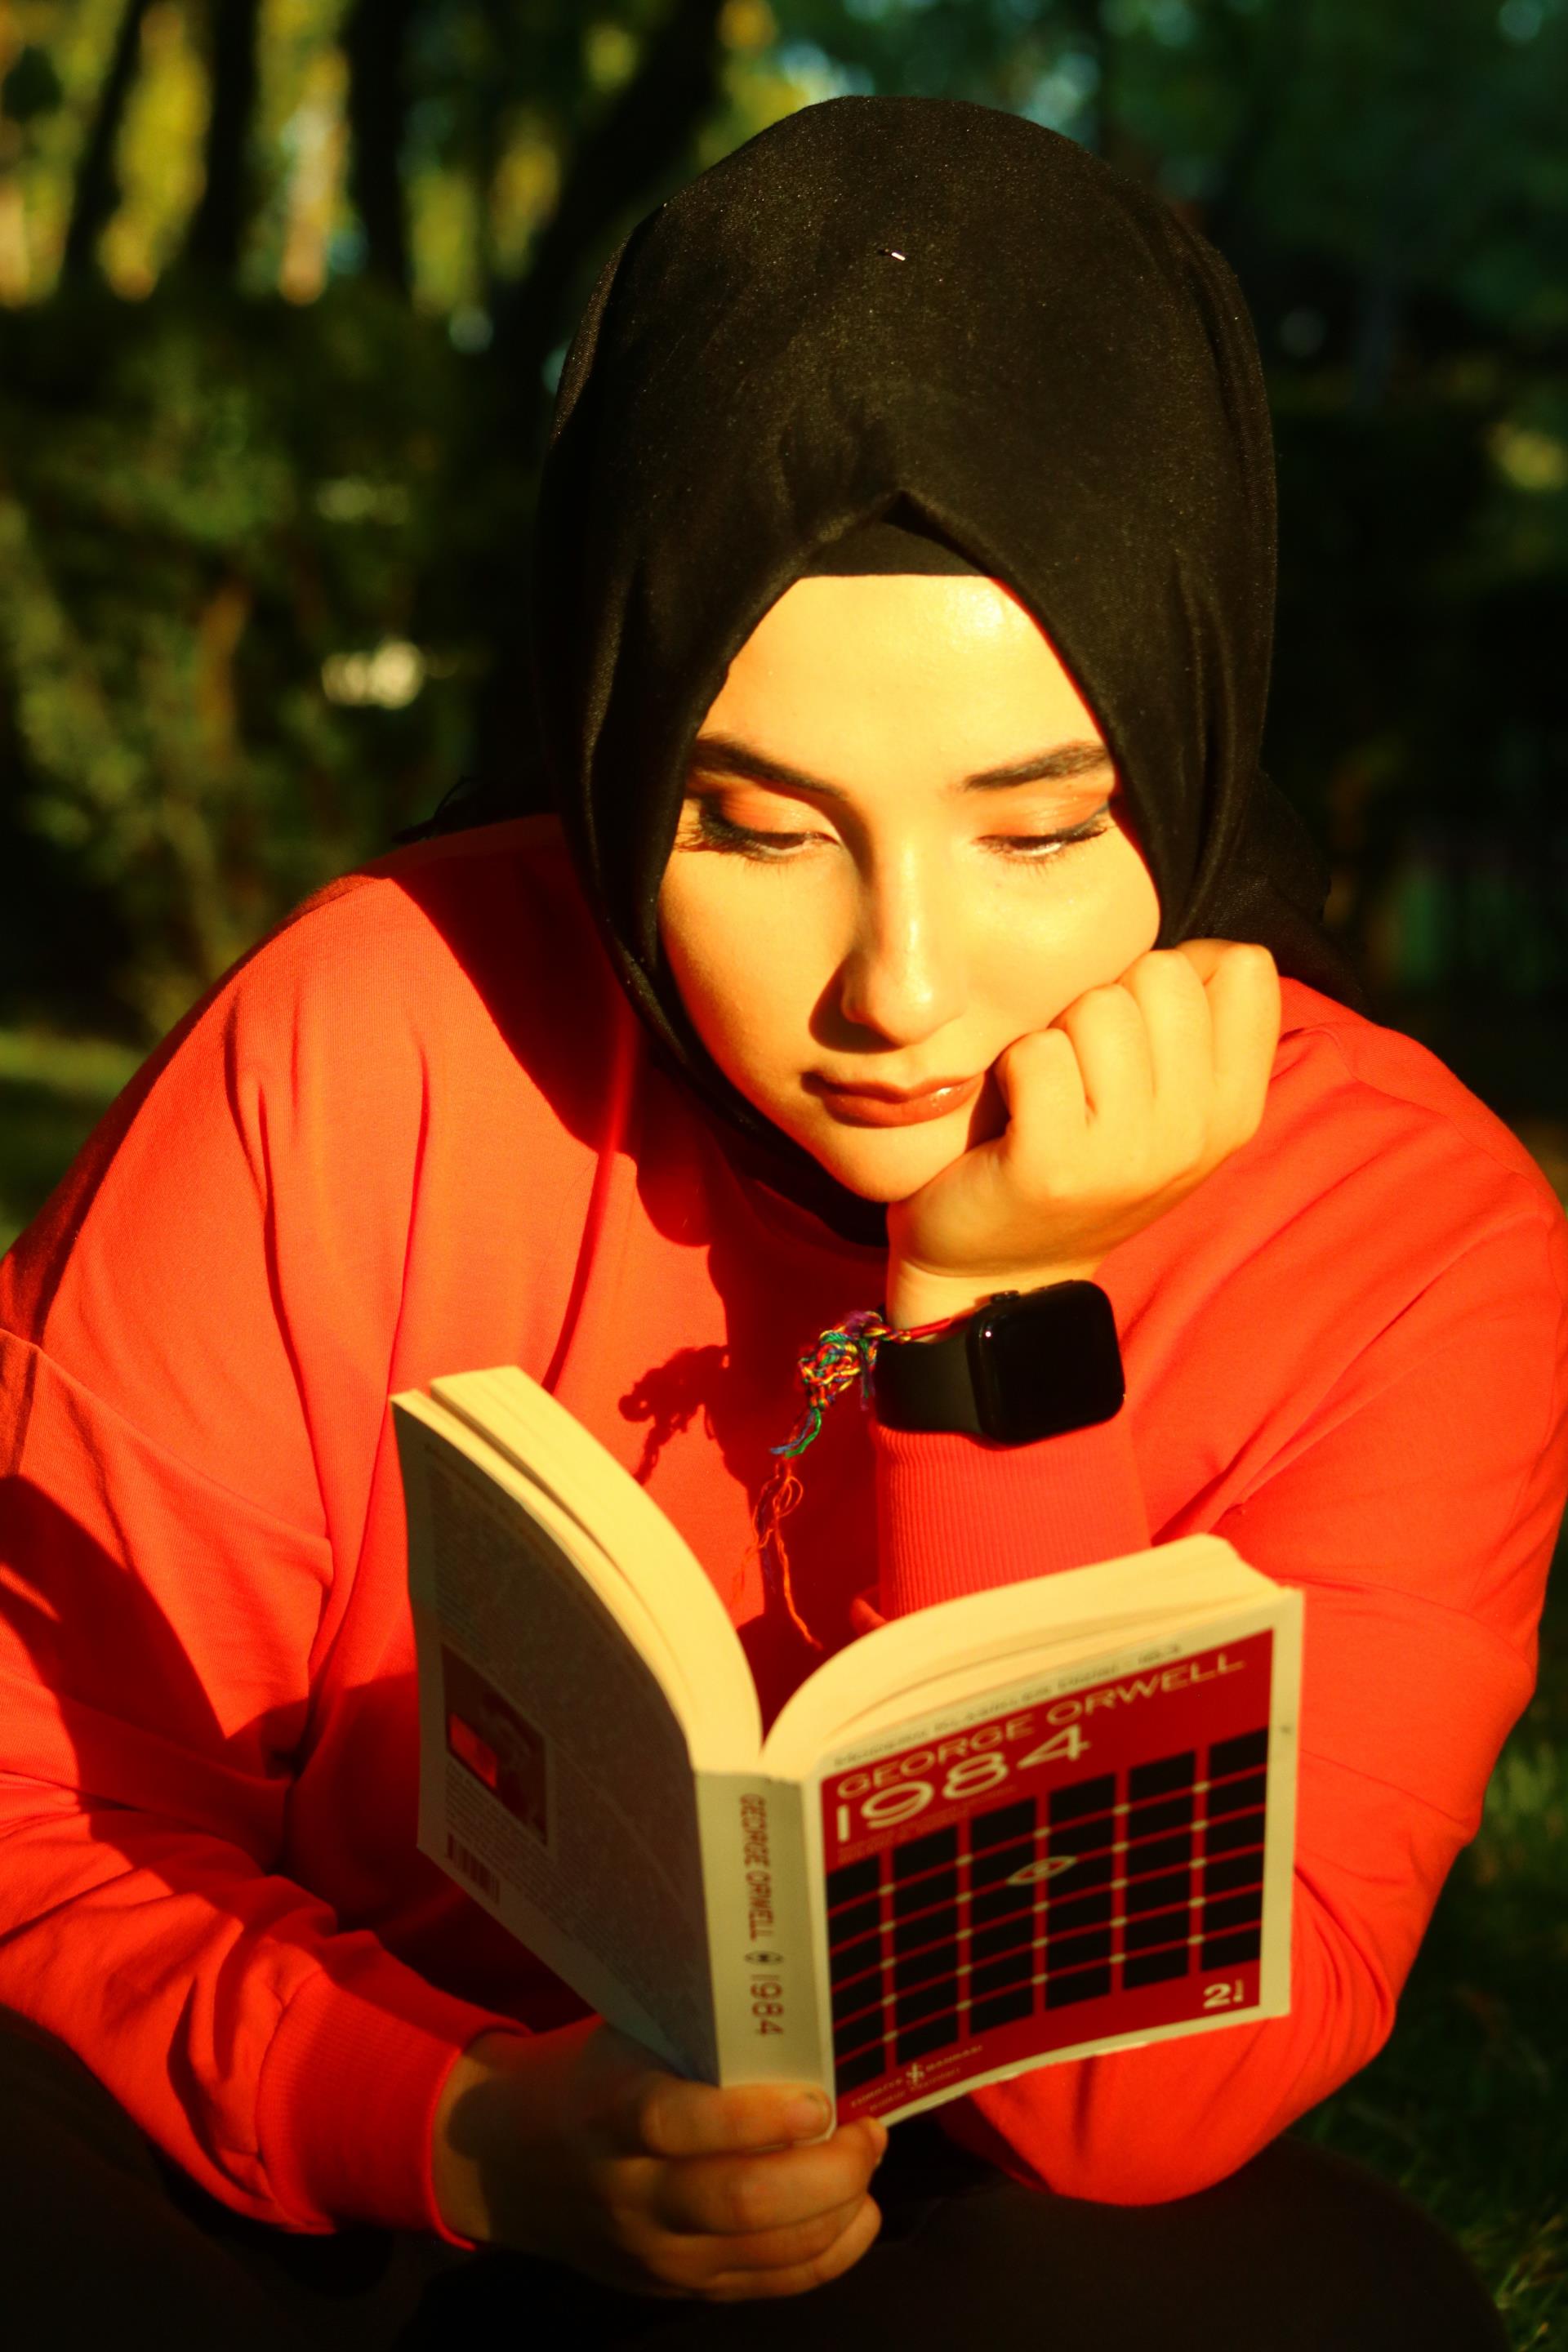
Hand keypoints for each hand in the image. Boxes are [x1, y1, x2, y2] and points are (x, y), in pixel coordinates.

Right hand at [432, 2018, 887, 2301]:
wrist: (524, 2166)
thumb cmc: (600, 2078)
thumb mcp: (630, 2041)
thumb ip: (702, 2038)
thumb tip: (807, 2012)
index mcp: (611, 2115)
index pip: (675, 2125)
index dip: (753, 2118)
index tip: (817, 2098)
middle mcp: (634, 2196)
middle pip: (740, 2202)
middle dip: (825, 2171)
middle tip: (867, 2129)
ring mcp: (659, 2255)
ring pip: (767, 2252)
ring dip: (839, 2206)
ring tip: (867, 2156)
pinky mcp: (683, 2291)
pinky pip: (771, 2286)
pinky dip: (831, 2252)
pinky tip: (859, 2212)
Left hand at [885, 939, 1281, 1321]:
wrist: (1001, 1275)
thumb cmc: (1082, 1163)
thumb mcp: (1169, 1108)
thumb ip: (1199, 1030)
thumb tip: (1208, 947)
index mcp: (1236, 1109)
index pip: (1244, 967)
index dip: (1182, 973)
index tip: (1143, 1030)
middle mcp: (1197, 1132)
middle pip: (1164, 972)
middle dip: (1111, 1001)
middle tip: (1084, 1067)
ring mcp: (1129, 1153)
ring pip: (1099, 1005)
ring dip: (1060, 1035)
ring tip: (1051, 1094)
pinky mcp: (1054, 1165)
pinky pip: (1038, 1053)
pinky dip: (1014, 1070)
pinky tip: (1015, 1116)